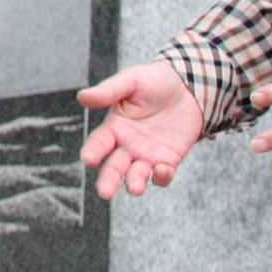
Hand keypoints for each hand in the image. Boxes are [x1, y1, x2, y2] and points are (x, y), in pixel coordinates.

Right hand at [77, 61, 204, 198]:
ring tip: (134, 187)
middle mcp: (127, 145)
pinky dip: (161, 177)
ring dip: (134, 183)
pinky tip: (161, 169)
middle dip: (108, 180)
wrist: (189, 85)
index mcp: (115, 127)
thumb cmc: (154, 80)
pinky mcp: (168, 160)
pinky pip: (162, 175)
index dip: (93, 151)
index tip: (88, 158)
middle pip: (113, 168)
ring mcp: (148, 155)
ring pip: (136, 176)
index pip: (99, 143)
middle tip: (105, 192)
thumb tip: (82, 96)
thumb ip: (109, 91)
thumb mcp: (131, 80)